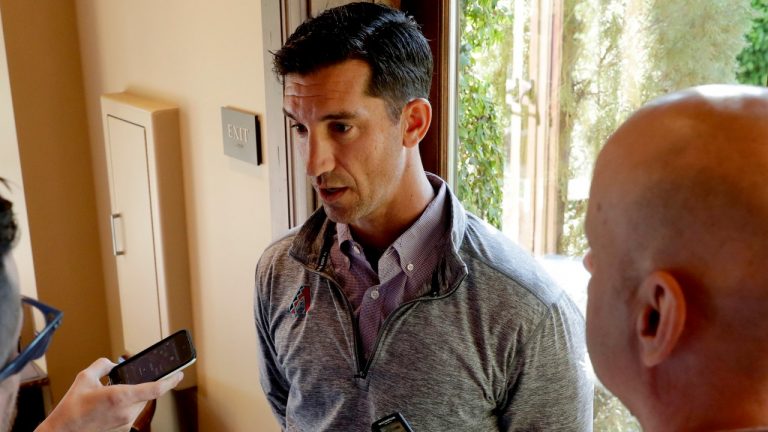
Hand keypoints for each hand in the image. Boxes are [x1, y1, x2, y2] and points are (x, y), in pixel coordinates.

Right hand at [35, 357, 182, 431]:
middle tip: (135, 380)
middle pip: (146, 395)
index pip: (155, 389)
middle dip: (143, 385)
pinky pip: (130, 414)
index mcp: (120, 397)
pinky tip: (110, 406)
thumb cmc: (70, 410)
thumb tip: (111, 363)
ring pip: (139, 405)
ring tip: (112, 395)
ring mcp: (124, 423)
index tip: (179, 374)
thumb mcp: (84, 378)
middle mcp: (126, 412)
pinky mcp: (121, 431)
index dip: (170, 381)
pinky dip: (126, 407)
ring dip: (133, 397)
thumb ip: (102, 365)